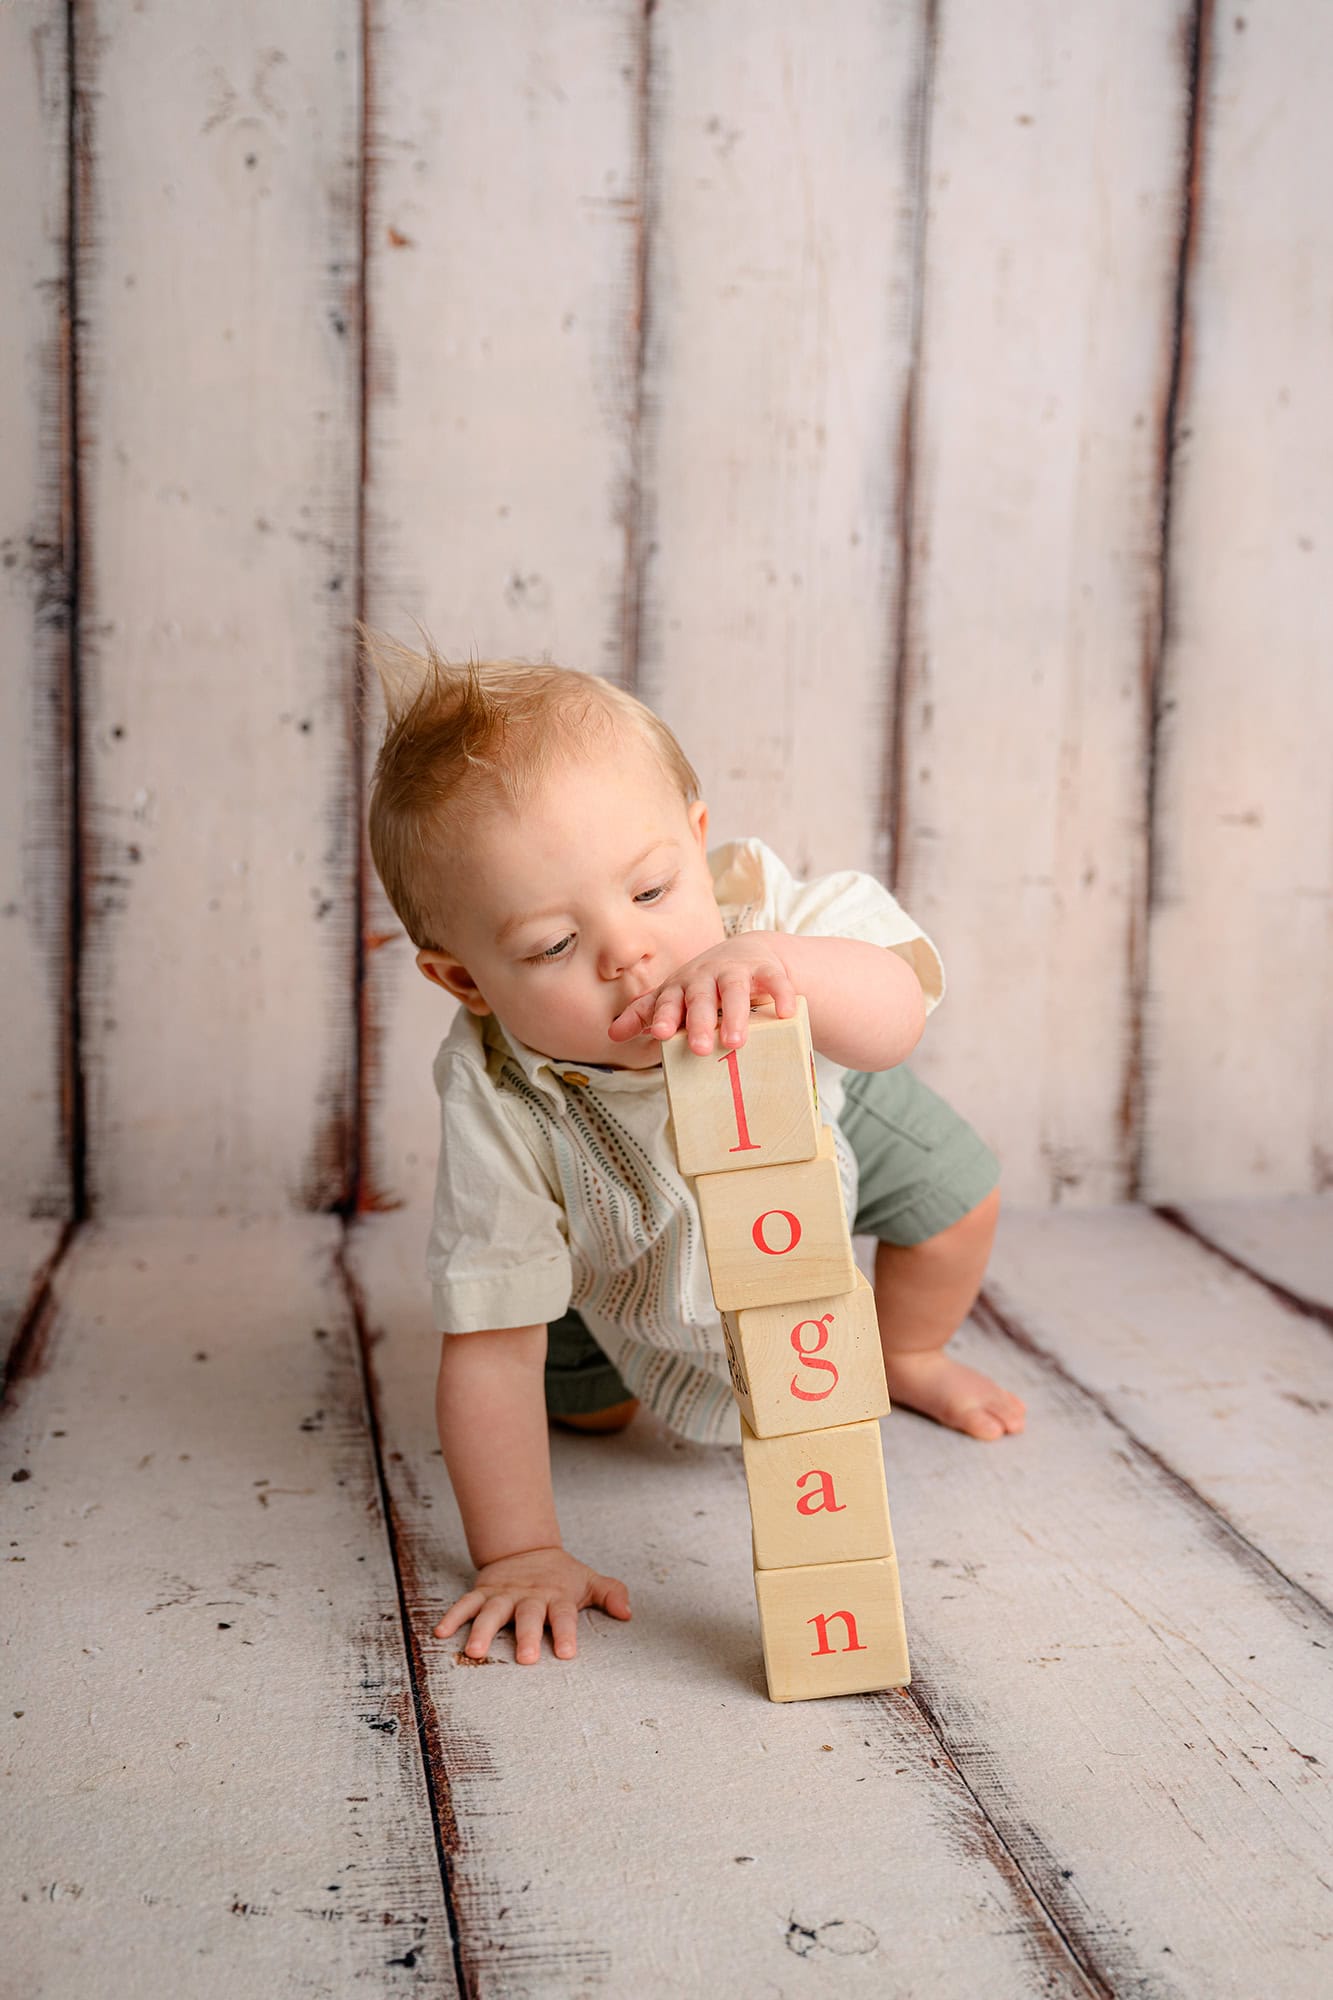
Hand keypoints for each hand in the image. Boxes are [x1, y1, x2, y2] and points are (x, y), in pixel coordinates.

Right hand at [432, 1546, 631, 1664]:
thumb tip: (628, 1612)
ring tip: (474, 1651)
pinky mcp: (483, 1592)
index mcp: (557, 1596)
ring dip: (483, 1630)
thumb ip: (610, 1594)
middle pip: (528, 1615)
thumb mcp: (589, 1581)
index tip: (567, 1653)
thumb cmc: (562, 1576)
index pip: (564, 1614)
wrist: (526, 1548)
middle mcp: (529, 1596)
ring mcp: (504, 1593)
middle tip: (526, 1659)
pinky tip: (440, 1632)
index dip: (566, 1632)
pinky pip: (465, 1604)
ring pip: (492, 1611)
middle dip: (527, 1636)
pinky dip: (453, 1616)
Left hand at [608, 933, 796, 1054]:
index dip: (663, 1016)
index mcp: (681, 987)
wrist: (745, 954)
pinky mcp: (766, 970)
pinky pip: (775, 981)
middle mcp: (706, 977)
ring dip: (735, 1014)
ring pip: (735, 990)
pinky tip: (786, 1013)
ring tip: (736, 1041)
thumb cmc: (702, 986)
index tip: (658, 1034)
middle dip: (700, 1022)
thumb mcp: (675, 997)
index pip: (668, 1001)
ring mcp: (736, 971)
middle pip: (701, 998)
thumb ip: (645, 1014)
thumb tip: (612, 1033)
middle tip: (700, 1048)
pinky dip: (781, 995)